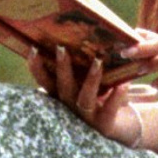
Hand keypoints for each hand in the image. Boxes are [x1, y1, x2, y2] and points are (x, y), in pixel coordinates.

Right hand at [32, 44, 148, 144]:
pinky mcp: (104, 125)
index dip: (37, 67)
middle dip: (62, 68)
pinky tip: (124, 84)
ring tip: (98, 61)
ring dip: (91, 79)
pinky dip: (116, 96)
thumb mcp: (92, 80)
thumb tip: (82, 32)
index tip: (33, 49)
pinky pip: (109, 109)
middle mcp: (70, 107)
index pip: (45, 81)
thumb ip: (84, 63)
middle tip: (61, 48)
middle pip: (62, 87)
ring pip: (84, 98)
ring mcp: (86, 118)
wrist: (123, 124)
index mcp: (64, 95)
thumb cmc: (104, 95)